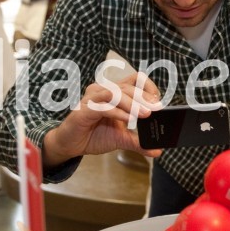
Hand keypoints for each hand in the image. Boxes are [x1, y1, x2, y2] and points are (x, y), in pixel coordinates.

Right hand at [42, 72, 162, 167]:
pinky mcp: (83, 110)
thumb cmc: (94, 135)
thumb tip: (157, 150)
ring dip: (133, 104)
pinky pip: (102, 107)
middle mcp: (103, 91)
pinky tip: (128, 120)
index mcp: (114, 92)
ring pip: (115, 93)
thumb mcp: (121, 138)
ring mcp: (92, 99)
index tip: (158, 102)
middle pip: (128, 86)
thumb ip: (138, 142)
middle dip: (144, 98)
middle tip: (157, 110)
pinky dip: (118, 113)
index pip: (135, 79)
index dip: (148, 87)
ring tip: (146, 114)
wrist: (71, 144)